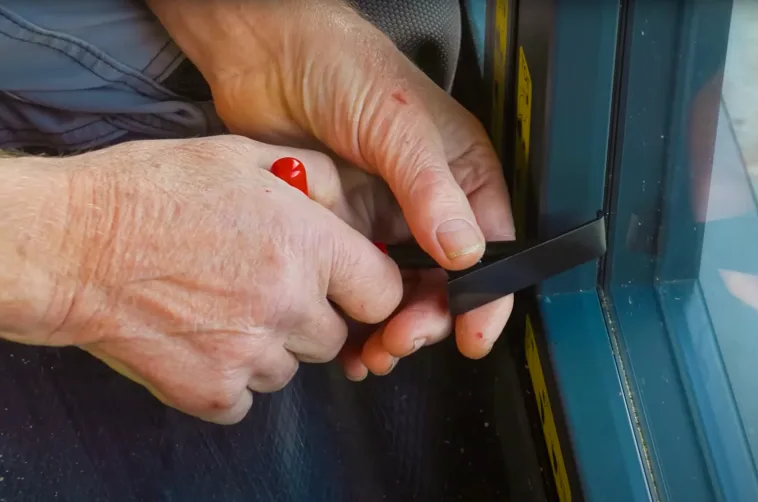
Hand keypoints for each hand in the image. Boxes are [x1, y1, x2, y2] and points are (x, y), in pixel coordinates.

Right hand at [26, 136, 401, 423]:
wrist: (67, 245)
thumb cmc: (148, 192)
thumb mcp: (240, 156)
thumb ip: (312, 179)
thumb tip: (349, 205)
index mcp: (307, 244)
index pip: (383, 293)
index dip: (363, 288)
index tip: (343, 284)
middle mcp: (288, 303)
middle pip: (334, 336)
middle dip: (309, 317)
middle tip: (262, 289)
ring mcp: (249, 354)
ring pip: (290, 370)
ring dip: (267, 347)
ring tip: (220, 308)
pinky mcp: (210, 391)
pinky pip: (245, 399)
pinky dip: (228, 379)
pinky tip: (199, 339)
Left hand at [148, 0, 515, 365]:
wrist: (266, 54)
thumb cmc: (345, 68)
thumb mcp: (398, 127)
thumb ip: (432, 192)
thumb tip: (465, 254)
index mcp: (462, 175)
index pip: (491, 249)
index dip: (485, 298)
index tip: (471, 336)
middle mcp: (429, 203)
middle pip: (445, 282)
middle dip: (429, 319)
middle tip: (399, 341)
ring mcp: (384, 219)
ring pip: (401, 292)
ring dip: (391, 328)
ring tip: (370, 351)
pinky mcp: (343, 230)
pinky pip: (358, 285)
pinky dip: (355, 318)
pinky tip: (347, 339)